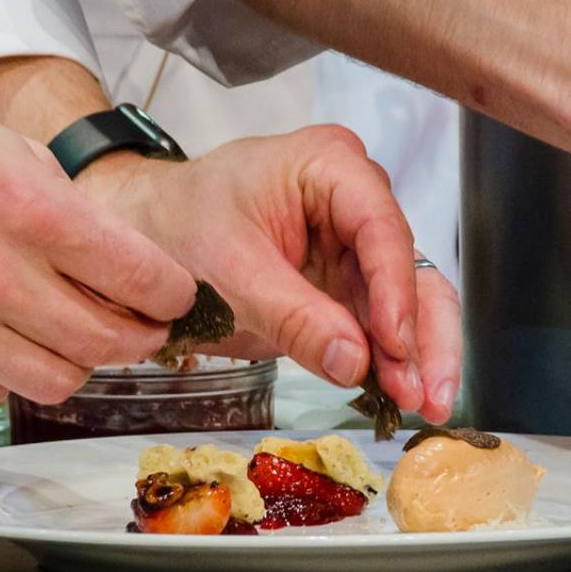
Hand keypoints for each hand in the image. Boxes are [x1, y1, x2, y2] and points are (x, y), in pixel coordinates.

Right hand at [0, 89, 196, 405]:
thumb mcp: (6, 148)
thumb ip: (69, 209)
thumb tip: (122, 263)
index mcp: (28, 208)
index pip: (140, 276)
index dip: (171, 294)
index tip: (174, 296)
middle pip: (109, 342)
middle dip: (139, 336)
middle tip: (139, 326)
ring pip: (59, 381)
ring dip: (77, 362)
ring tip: (69, 335)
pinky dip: (7, 373)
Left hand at [81, 126, 460, 423]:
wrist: (143, 234)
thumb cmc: (176, 225)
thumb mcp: (228, 270)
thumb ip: (293, 315)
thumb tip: (354, 362)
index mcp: (328, 165)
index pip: (381, 226)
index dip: (395, 290)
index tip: (395, 346)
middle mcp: (355, 198)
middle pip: (410, 265)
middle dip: (422, 334)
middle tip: (427, 392)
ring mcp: (354, 243)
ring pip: (409, 300)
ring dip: (416, 356)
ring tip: (420, 405)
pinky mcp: (345, 284)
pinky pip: (380, 323)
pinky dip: (390, 361)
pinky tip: (401, 398)